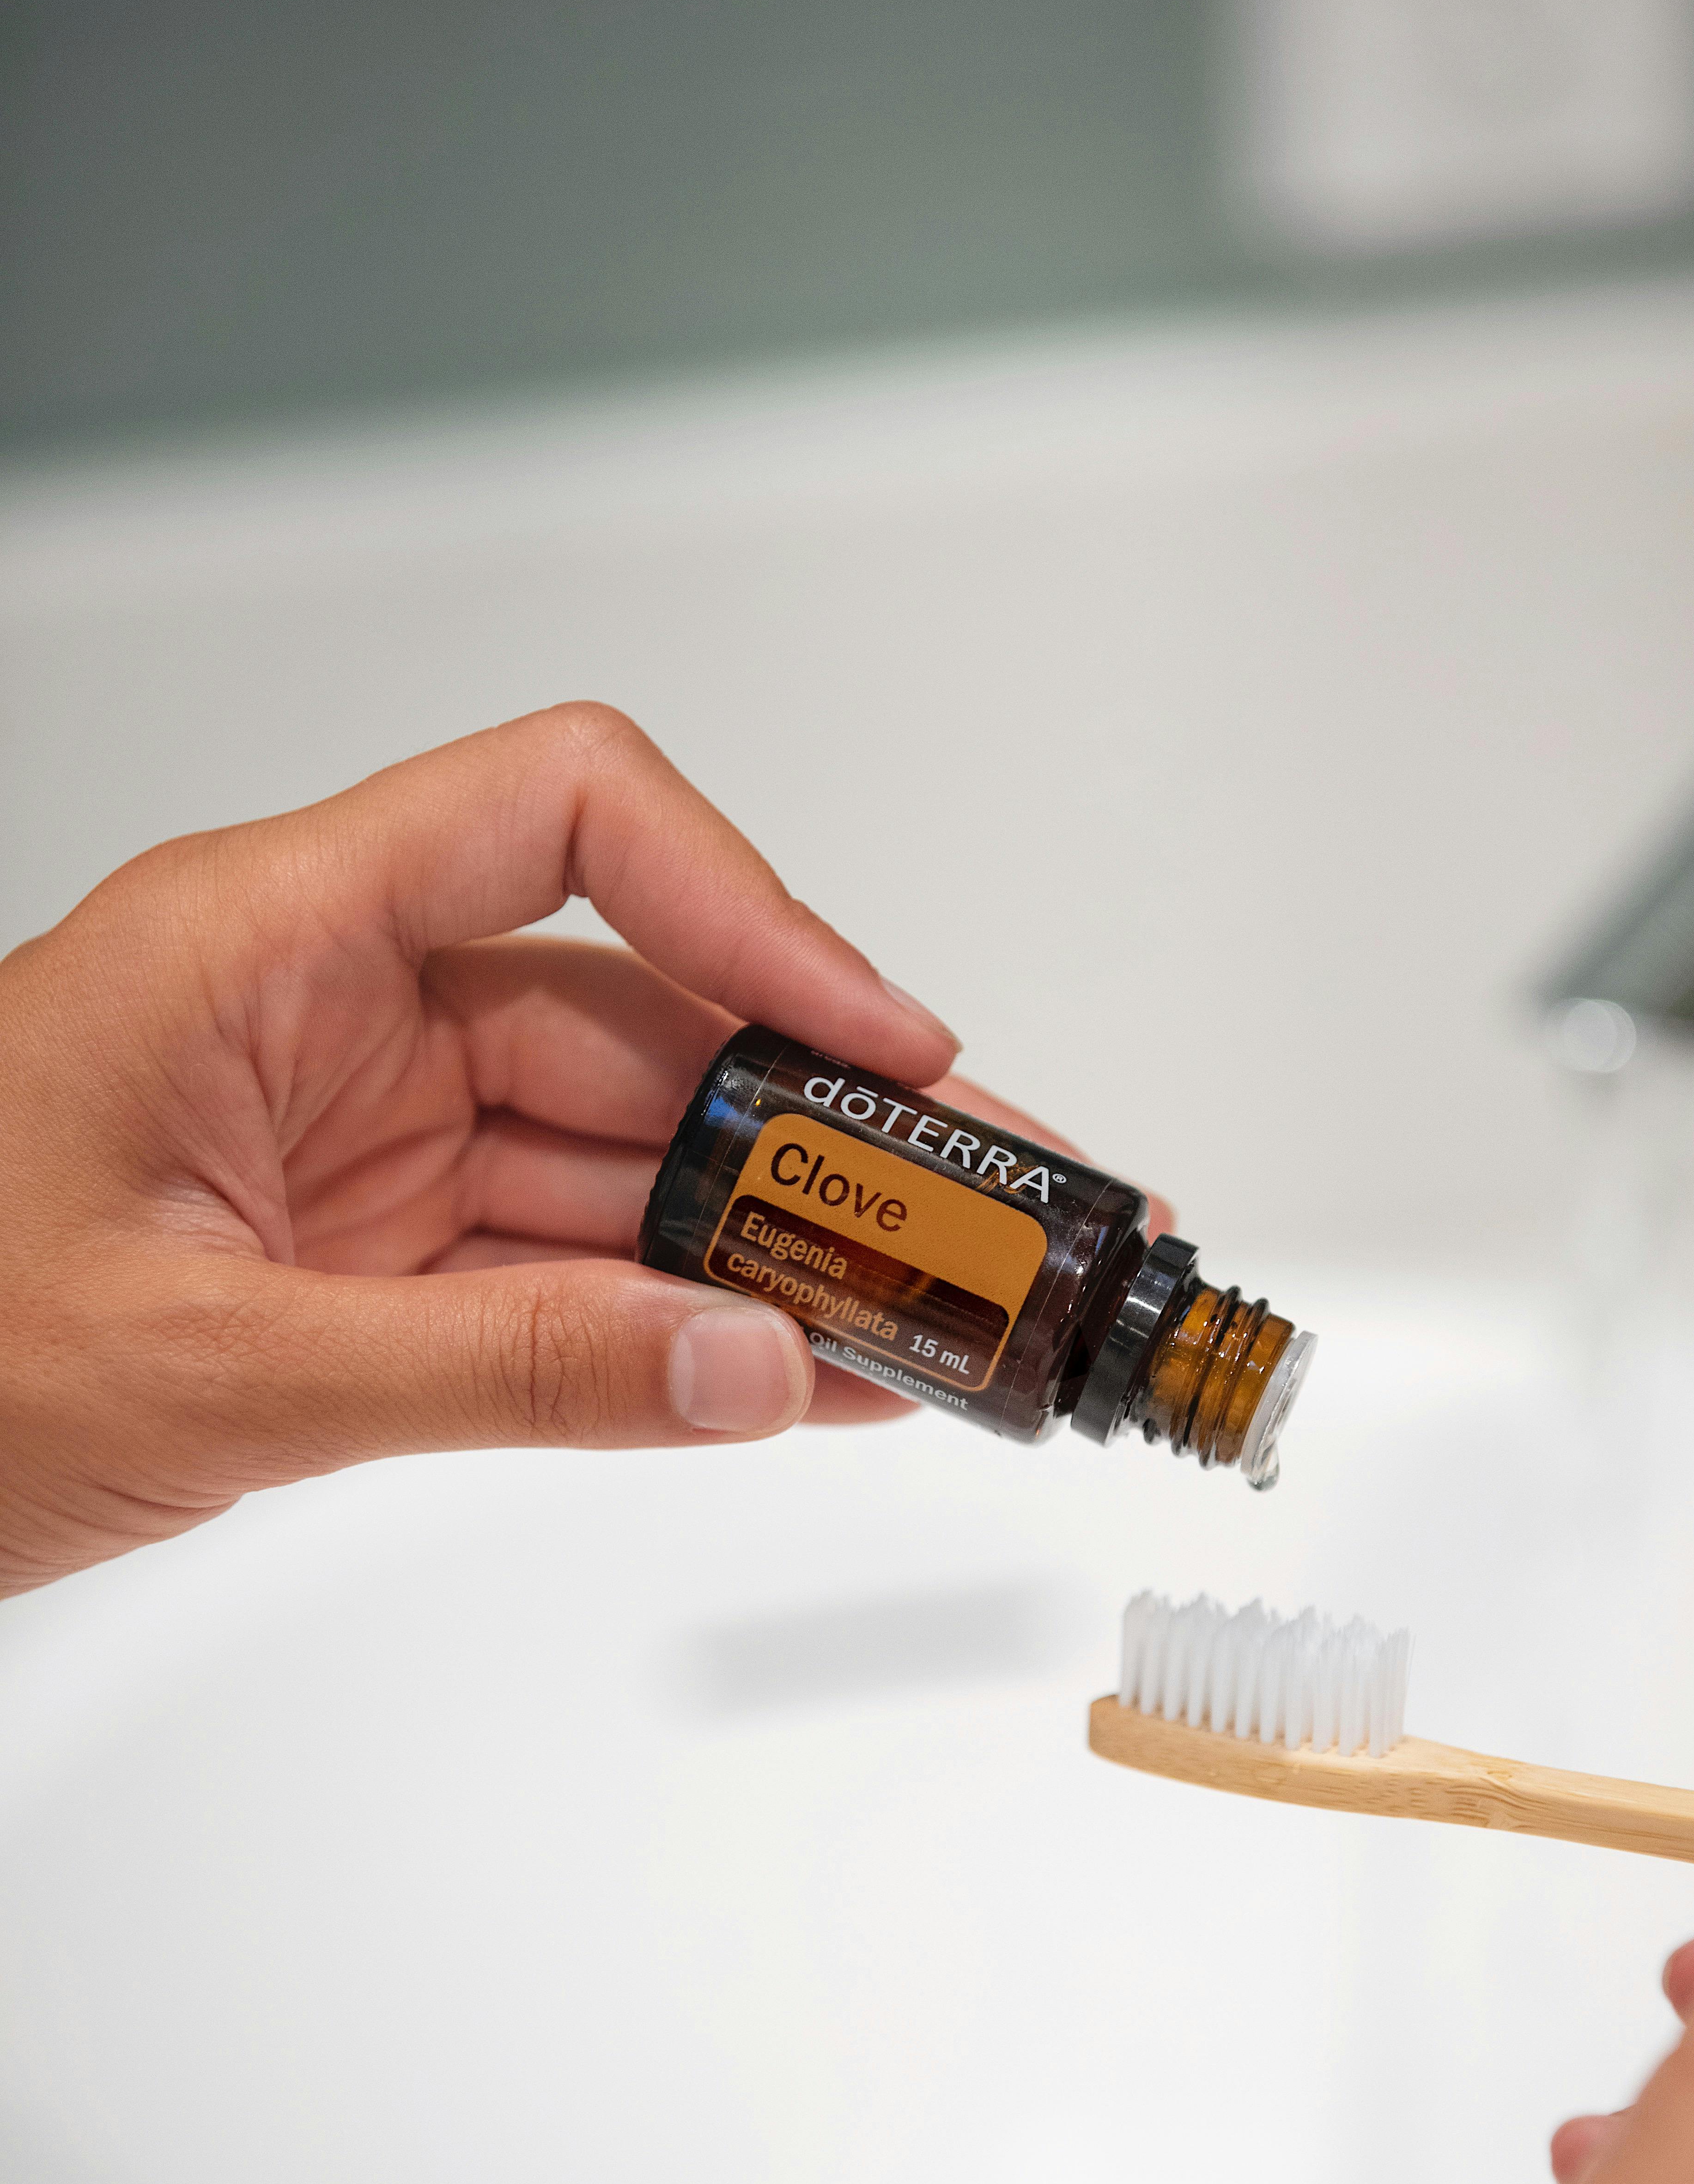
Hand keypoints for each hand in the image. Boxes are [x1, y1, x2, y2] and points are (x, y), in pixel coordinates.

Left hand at [0, 703, 1064, 1596]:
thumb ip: (502, 1369)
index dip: (745, 908)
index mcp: (267, 940)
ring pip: (618, 1159)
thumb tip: (752, 1367)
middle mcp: (331, 1012)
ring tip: (950, 1317)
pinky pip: (561, 1269)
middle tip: (994, 1212)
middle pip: (634, 1017)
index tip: (877, 1042)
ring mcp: (355, 1138)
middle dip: (823, 1125)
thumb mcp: (208, 1367)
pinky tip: (808, 1367)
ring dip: (779, 1244)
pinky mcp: (362, 1253)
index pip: (564, 814)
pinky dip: (680, 1324)